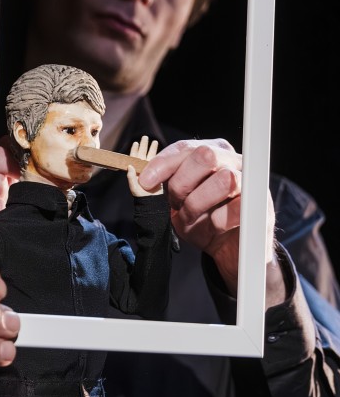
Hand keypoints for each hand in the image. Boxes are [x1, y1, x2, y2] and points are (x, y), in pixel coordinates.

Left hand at [126, 136, 161, 195]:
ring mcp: (150, 170)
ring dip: (152, 149)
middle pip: (142, 155)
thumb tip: (129, 166)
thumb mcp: (134, 187)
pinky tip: (160, 150)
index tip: (135, 143)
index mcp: (135, 171)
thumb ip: (131, 177)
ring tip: (154, 141)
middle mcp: (142, 169)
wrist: (152, 201)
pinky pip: (158, 162)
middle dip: (144, 146)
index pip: (133, 158)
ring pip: (151, 157)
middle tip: (145, 137)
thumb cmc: (141, 196)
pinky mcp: (158, 172)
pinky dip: (159, 155)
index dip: (134, 150)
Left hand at [138, 138, 280, 299]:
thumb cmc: (201, 219)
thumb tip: (138, 176)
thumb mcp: (176, 202)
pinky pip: (234, 208)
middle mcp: (232, 159)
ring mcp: (249, 180)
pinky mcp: (260, 204)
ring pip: (223, 179)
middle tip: (177, 204)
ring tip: (193, 217)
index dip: (162, 164)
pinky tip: (213, 226)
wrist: (228, 248)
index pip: (184, 148)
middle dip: (182, 183)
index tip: (145, 181)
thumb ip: (160, 187)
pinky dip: (216, 221)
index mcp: (210, 151)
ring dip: (199, 203)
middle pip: (204, 156)